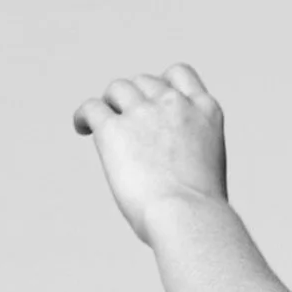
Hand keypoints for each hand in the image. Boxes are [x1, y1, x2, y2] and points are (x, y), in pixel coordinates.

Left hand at [70, 63, 227, 244]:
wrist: (189, 218)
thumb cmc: (201, 214)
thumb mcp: (210, 170)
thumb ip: (191, 156)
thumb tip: (169, 174)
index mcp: (205, 111)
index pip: (179, 74)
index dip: (161, 83)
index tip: (152, 100)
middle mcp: (174, 104)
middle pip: (144, 82)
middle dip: (134, 99)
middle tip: (124, 123)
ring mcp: (144, 113)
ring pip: (118, 89)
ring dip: (110, 104)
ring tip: (101, 125)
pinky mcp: (114, 129)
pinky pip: (92, 108)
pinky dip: (84, 115)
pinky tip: (82, 128)